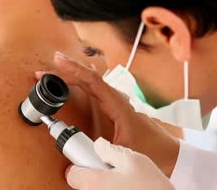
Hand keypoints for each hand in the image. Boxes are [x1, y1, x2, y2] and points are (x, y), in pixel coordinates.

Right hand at [35, 52, 179, 176]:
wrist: (170, 154)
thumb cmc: (152, 151)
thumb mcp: (125, 154)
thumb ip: (102, 153)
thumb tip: (79, 155)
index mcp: (119, 106)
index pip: (93, 82)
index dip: (74, 70)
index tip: (58, 61)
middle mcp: (118, 100)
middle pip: (89, 79)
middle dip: (67, 71)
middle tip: (46, 70)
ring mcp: (118, 103)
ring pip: (93, 83)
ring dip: (74, 76)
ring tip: (57, 70)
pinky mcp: (117, 109)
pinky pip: (97, 90)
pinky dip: (83, 83)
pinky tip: (78, 80)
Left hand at [67, 137, 174, 189]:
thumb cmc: (150, 187)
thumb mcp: (132, 159)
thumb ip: (110, 150)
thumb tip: (98, 145)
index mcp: (94, 182)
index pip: (72, 174)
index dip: (79, 163)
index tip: (87, 157)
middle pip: (83, 184)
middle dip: (94, 173)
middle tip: (109, 167)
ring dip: (105, 183)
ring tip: (123, 179)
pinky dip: (114, 189)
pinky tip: (129, 187)